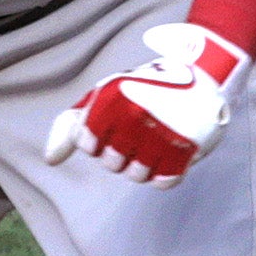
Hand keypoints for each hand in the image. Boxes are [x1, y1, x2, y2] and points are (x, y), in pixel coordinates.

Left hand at [43, 23, 247, 186]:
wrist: (205, 74)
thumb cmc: (146, 87)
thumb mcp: (105, 94)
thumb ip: (71, 124)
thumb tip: (51, 159)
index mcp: (111, 98)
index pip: (86, 142)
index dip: (99, 136)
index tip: (116, 120)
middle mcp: (134, 114)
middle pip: (111, 163)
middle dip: (122, 151)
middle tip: (140, 129)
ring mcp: (162, 131)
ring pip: (137, 175)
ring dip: (145, 163)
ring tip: (157, 138)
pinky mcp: (188, 146)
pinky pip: (164, 182)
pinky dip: (166, 172)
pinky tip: (171, 150)